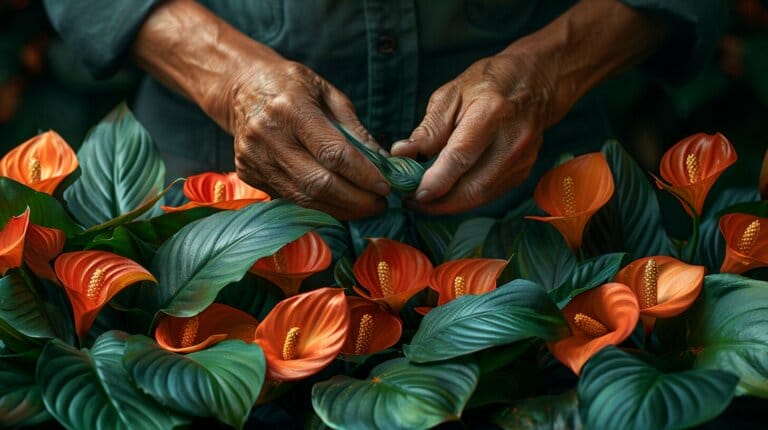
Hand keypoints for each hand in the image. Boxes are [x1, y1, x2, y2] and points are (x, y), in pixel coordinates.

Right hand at [223, 60, 389, 219]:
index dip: (363, 174)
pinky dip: (319, 205)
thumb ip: (354, 128)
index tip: (386, 186)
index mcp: (290, 108)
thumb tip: (383, 162)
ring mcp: (254, 158)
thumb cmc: (292, 86)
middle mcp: (268, 136)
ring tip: (365, 207)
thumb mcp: (327, 93)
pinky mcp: (248, 174)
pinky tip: (338, 203)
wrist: (243, 87)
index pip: (332, 153)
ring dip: (340, 208)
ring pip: (304, 198)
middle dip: (355, 200)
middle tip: (380, 204)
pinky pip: (290, 198)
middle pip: (318, 183)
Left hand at [392, 50, 553, 213]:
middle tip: (412, 202)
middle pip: (473, 187)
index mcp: (492, 112)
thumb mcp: (450, 95)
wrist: (533, 84)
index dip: (436, 181)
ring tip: (425, 201)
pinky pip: (490, 194)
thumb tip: (401, 155)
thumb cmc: (486, 85)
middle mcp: (512, 139)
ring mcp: (522, 158)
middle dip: (439, 203)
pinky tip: (448, 193)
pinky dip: (466, 199)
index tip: (413, 194)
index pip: (460, 157)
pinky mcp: (524, 171)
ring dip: (450, 205)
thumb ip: (428, 129)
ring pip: (481, 196)